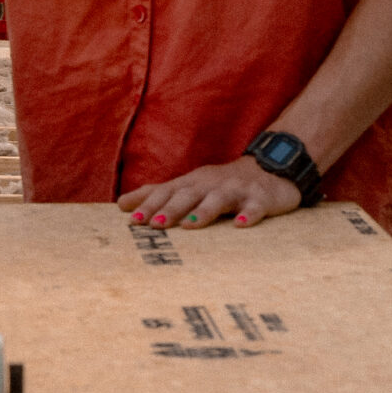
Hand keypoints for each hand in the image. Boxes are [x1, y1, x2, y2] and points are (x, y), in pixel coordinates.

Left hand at [118, 157, 304, 229]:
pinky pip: (255, 206)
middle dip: (169, 209)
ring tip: (189, 225)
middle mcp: (210, 184)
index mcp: (191, 183)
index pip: (166, 192)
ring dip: (203, 211)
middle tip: (152, 224)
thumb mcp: (188, 186)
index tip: (130, 220)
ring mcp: (236, 189)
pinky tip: (241, 224)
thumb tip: (120, 204)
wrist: (271, 167)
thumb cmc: (220, 183)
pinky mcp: (261, 198)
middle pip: (187, 195)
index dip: (148, 205)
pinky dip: (248, 214)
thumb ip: (157, 195)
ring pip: (218, 198)